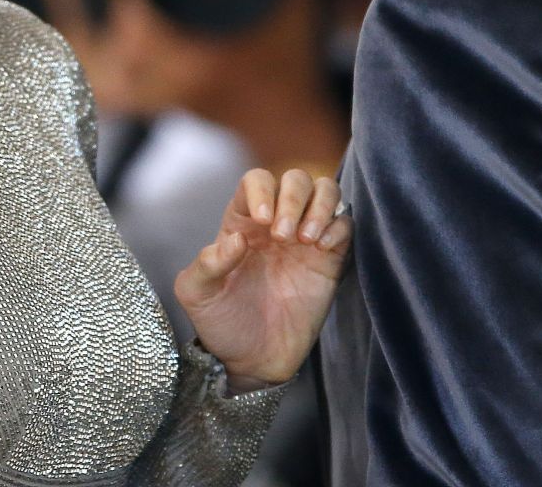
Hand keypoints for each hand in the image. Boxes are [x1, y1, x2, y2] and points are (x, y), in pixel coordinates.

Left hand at [175, 167, 351, 387]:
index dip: (263, 191)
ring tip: (307, 239)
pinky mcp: (329, 261)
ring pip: (325, 192)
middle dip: (293, 199)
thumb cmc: (221, 322)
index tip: (264, 222)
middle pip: (295, 180)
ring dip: (320, 206)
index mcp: (242, 221)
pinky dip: (339, 228)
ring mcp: (305, 239)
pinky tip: (323, 249)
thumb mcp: (196, 294)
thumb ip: (206, 264)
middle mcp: (276, 223)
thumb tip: (236, 239)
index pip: (257, 180)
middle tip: (284, 237)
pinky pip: (345, 225)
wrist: (251, 361)